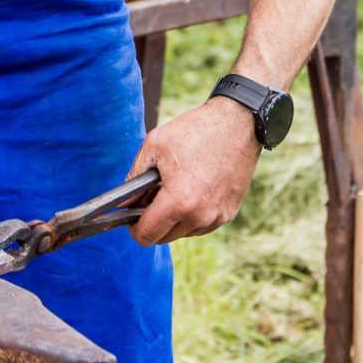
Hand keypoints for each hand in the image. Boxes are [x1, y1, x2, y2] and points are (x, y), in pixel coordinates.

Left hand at [126, 96, 260, 245]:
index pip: (147, 235)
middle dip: (154, 222)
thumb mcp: (154, 145)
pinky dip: (192, 215)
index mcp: (179, 201)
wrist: (238, 124)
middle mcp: (200, 216)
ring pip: (183, 232)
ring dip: (174, 219)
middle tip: (153, 196)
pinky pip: (201, 225)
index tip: (132, 217)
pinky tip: (192, 190)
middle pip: (164, 238)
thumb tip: (125, 201)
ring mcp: (217, 217)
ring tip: (175, 189)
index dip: (134, 228)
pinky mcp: (229, 213)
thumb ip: (134, 177)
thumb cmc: (195, 131)